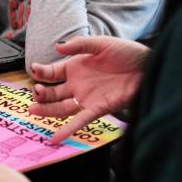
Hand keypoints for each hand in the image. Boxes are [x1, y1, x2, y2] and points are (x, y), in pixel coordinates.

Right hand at [29, 36, 149, 143]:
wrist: (147, 66)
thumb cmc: (126, 53)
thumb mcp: (101, 44)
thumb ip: (79, 44)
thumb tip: (58, 46)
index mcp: (75, 67)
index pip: (52, 73)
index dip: (41, 72)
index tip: (34, 70)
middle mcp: (78, 85)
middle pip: (54, 93)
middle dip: (42, 94)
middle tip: (36, 93)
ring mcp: (86, 98)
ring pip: (62, 108)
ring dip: (48, 110)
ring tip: (34, 110)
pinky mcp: (98, 109)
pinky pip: (80, 121)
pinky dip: (67, 130)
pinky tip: (55, 137)